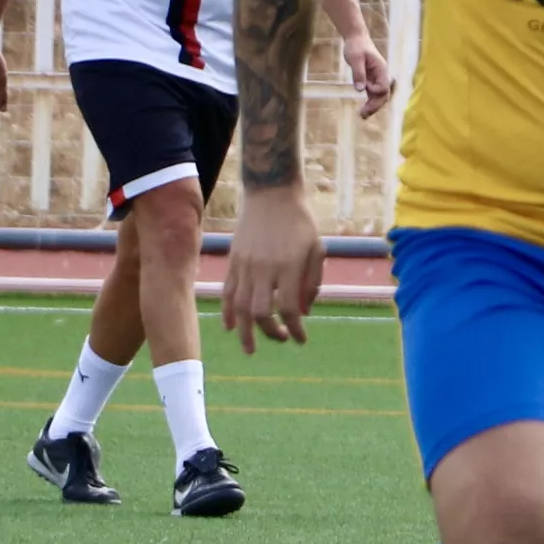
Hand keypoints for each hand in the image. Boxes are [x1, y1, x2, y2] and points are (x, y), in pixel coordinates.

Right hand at [220, 184, 325, 354]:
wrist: (271, 194)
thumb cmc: (300, 223)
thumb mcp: (317, 250)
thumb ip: (312, 283)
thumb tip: (304, 313)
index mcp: (289, 266)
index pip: (290, 308)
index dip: (295, 328)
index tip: (301, 339)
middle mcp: (264, 268)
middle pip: (261, 312)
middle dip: (271, 332)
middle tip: (280, 339)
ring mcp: (245, 265)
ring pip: (241, 306)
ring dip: (246, 331)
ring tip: (251, 348)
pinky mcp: (233, 261)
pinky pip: (227, 292)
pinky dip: (228, 312)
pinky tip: (231, 327)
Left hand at [340, 33, 396, 118]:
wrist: (356, 39)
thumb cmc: (356, 46)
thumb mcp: (355, 58)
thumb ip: (358, 73)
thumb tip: (360, 90)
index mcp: (382, 70)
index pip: (383, 87)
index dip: (374, 90)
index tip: (364, 86)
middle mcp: (382, 76)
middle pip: (383, 95)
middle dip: (375, 106)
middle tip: (363, 115)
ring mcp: (377, 79)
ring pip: (378, 97)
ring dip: (372, 107)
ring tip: (362, 116)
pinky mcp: (370, 80)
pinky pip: (372, 94)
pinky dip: (369, 102)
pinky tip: (362, 110)